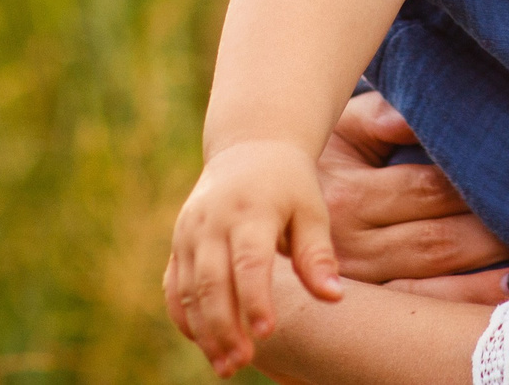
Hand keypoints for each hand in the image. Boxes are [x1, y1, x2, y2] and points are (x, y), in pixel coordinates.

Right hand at [167, 139, 342, 375]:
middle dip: (224, 326)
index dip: (255, 299)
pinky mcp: (178, 242)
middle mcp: (213, 220)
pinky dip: (185, 317)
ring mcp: (189, 231)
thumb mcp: (311, 209)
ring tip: (226, 367)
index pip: (249, 261)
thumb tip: (334, 297)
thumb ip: (318, 254)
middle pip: (212, 281)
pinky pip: (174, 286)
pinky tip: (205, 344)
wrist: (249, 146)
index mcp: (250, 210)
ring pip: (189, 289)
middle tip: (241, 363)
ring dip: (204, 331)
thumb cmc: (290, 184)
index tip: (267, 334)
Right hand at [319, 94, 508, 301]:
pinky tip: (505, 301)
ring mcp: (358, 287)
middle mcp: (350, 248)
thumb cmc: (321, 158)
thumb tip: (420, 114)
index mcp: (348, 195)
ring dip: (486, 282)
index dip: (477, 184)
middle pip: (437, 242)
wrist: (264, 210)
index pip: (428, 189)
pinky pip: (420, 315)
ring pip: (432, 288)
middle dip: (494, 236)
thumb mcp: (344, 127)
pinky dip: (463, 310)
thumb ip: (383, 115)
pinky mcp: (364, 313)